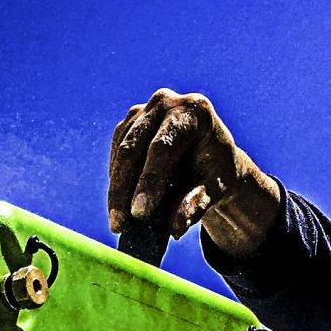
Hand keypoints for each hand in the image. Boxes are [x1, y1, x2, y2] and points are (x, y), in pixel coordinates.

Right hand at [107, 90, 282, 259]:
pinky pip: (116, 154)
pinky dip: (116, 181)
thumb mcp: (215, 188)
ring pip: (121, 152)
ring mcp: (143, 110)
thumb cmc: (214, 172)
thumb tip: (176, 228)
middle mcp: (166, 102)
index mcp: (195, 110)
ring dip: (116, 189)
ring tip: (117, 223)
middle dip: (125, 189)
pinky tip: (118, 205)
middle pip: (135, 147)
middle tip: (119, 224)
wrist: (208, 157)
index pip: (164, 146)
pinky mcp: (128, 123)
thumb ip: (197, 204)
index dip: (150, 180)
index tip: (140, 213)